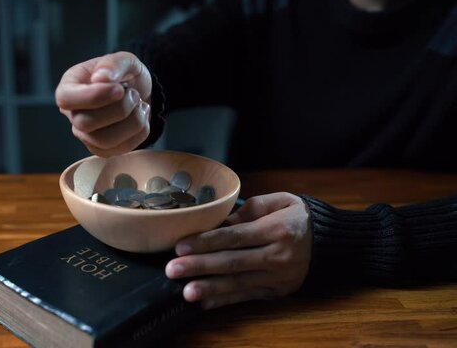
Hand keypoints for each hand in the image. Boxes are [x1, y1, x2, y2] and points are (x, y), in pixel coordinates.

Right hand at [55, 51, 151, 156]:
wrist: (139, 91)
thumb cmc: (124, 74)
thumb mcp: (123, 60)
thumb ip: (112, 64)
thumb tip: (100, 77)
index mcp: (70, 87)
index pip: (65, 98)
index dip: (93, 97)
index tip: (119, 89)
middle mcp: (73, 113)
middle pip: (85, 123)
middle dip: (119, 109)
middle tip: (133, 94)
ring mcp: (86, 134)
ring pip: (104, 140)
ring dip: (132, 122)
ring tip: (139, 105)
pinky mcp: (102, 149)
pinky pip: (120, 149)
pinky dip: (139, 132)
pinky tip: (141, 117)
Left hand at [165, 192, 311, 308]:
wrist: (331, 243)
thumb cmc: (298, 217)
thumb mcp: (280, 201)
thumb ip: (250, 209)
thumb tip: (221, 222)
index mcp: (276, 229)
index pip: (235, 237)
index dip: (206, 242)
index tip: (181, 246)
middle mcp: (277, 256)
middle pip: (232, 262)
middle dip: (199, 266)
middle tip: (172, 270)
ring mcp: (278, 277)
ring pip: (238, 283)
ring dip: (210, 288)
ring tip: (186, 292)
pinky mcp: (278, 292)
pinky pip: (248, 297)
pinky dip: (226, 301)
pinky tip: (205, 303)